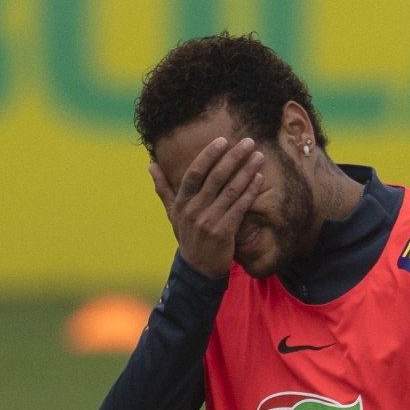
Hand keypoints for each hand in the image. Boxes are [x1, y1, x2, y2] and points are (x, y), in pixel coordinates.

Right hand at [149, 137, 263, 277]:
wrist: (197, 268)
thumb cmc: (187, 235)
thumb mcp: (172, 213)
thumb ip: (163, 188)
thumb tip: (150, 165)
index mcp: (182, 202)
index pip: (194, 173)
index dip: (208, 155)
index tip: (222, 141)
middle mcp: (194, 210)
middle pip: (216, 177)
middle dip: (233, 157)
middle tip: (248, 142)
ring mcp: (209, 221)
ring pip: (231, 190)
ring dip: (246, 171)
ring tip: (258, 156)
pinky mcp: (224, 232)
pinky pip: (239, 207)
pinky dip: (250, 191)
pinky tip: (258, 178)